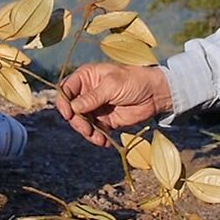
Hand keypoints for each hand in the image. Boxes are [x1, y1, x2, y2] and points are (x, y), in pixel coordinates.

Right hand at [56, 63, 172, 145]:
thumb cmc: (134, 81)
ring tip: (98, 138)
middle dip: (77, 121)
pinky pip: (95, 131)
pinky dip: (97, 138)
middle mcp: (88, 93)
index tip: (68, 114)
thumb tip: (73, 107)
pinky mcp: (105, 121)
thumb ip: (93, 97)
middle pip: (71, 109)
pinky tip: (104, 142)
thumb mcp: (112, 85)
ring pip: (81, 123)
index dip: (63, 102)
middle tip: (86, 129)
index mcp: (86, 77)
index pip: (66, 89)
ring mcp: (96, 108)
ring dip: (86, 132)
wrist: (155, 94)